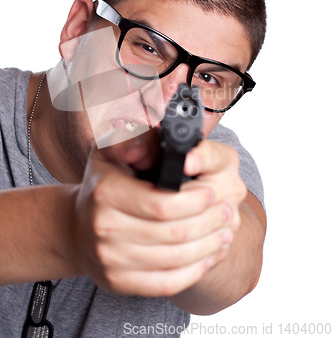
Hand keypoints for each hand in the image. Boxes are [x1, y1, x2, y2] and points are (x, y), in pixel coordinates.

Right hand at [70, 129, 244, 296]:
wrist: (76, 228)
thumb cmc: (103, 184)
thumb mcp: (111, 150)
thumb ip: (133, 139)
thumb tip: (150, 150)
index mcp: (105, 192)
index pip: (162, 204)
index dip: (194, 201)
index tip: (212, 193)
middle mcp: (104, 227)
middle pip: (174, 233)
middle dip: (209, 223)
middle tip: (227, 212)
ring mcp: (110, 260)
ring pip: (175, 259)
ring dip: (208, 247)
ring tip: (225, 233)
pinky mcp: (119, 282)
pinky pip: (166, 283)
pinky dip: (193, 272)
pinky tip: (207, 257)